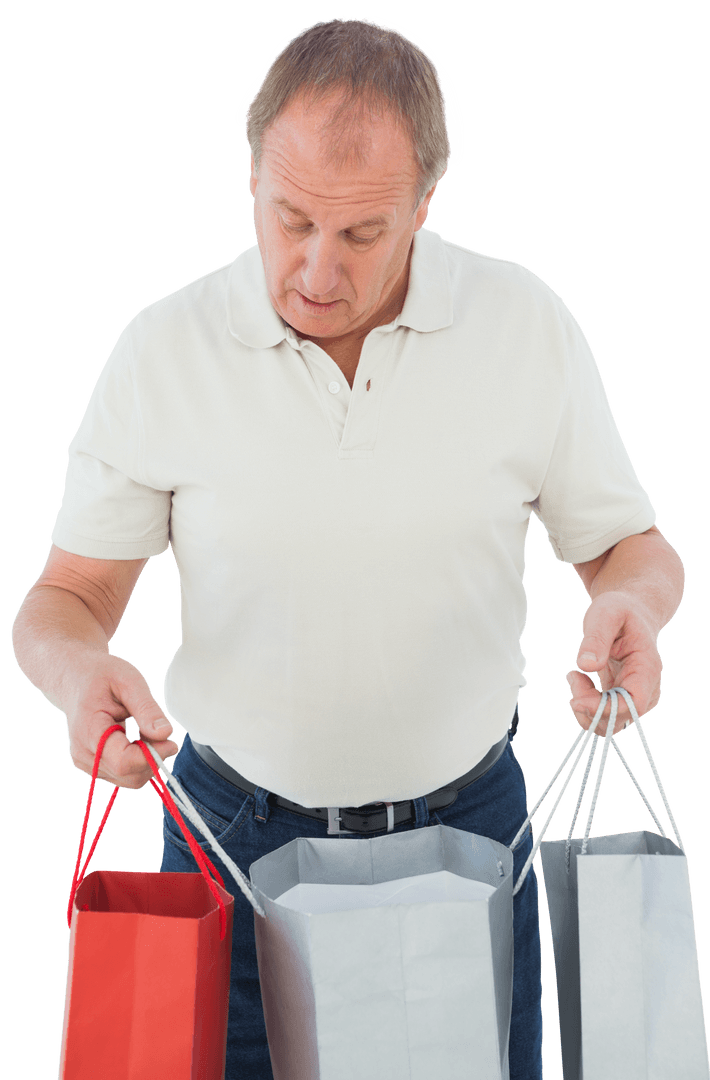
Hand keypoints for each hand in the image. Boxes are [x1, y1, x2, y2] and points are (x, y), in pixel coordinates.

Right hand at [65, 653, 180, 788]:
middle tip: (161, 731)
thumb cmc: (101, 676)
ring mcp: (87, 763)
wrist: (75, 679)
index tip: (171, 741)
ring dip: (147, 760)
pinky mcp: (94, 766)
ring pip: (129, 779)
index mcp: (89, 732)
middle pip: (129, 775)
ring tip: (147, 730)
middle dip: (153, 758)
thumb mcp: (128, 681)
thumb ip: (147, 709)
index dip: (152, 756)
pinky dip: (139, 761)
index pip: (124, 763)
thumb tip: (165, 734)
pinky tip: (138, 738)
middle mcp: (84, 754)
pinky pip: (124, 775)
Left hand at [565, 590, 662, 735]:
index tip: (577, 698)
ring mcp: (633, 696)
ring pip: (609, 724)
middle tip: (573, 676)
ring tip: (575, 676)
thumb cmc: (619, 610)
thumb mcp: (606, 613)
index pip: (634, 704)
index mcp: (647, 668)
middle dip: (589, 707)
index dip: (606, 709)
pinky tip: (579, 679)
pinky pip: (602, 716)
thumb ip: (596, 638)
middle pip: (619, 719)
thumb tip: (586, 665)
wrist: (629, 612)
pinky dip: (584, 704)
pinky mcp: (620, 698)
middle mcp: (645, 688)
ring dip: (584, 708)